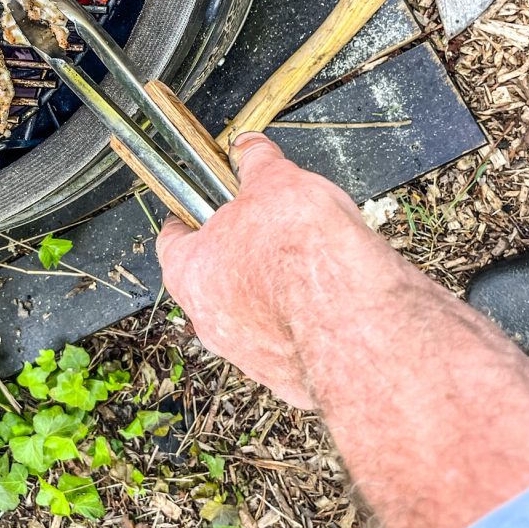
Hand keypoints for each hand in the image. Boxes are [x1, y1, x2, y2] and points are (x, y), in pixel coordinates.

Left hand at [156, 133, 393, 407]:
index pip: (172, 242)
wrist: (355, 320)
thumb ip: (259, 164)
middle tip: (270, 234)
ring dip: (273, 297)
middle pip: (213, 281)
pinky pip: (290, 346)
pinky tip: (332, 306)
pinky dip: (305, 327)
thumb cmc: (303, 250)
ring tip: (310, 271)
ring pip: (251, 318)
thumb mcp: (278, 182)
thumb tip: (249, 146)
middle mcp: (209, 322)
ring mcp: (247, 357)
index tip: (199, 207)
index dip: (188, 219)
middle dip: (240, 257)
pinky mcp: (288, 381)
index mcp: (190, 272)